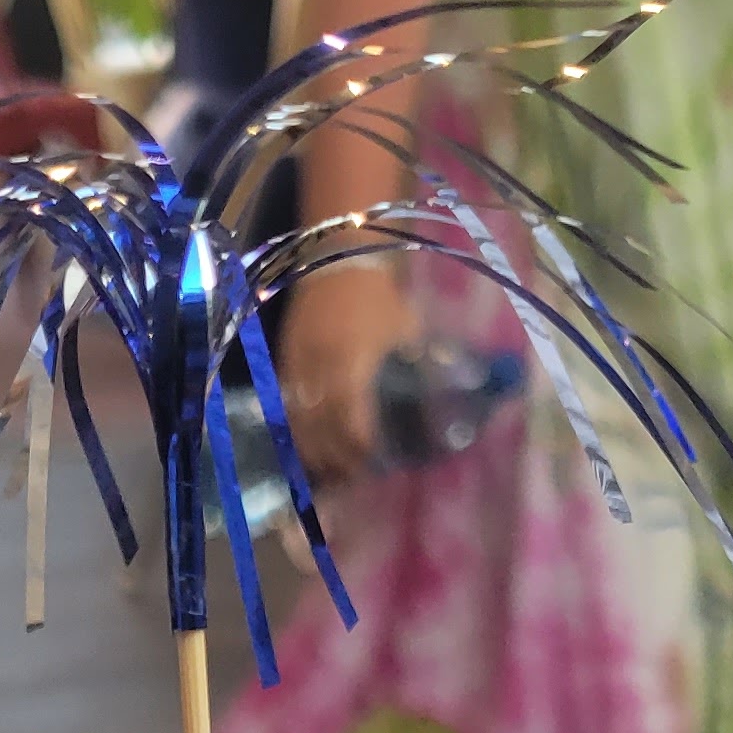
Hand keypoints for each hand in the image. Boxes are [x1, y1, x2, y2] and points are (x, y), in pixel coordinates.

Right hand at [279, 252, 415, 492]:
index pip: (351, 421)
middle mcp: (320, 368)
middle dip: (338, 459)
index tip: (374, 463)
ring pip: (298, 423)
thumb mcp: (409, 330)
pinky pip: (284, 407)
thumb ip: (424, 368)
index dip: (361, 449)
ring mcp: (296, 366)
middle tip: (355, 476)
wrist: (336, 256)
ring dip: (314, 452)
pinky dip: (296, 430)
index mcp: (353, 362)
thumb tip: (450, 400)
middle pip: (322, 431)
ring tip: (330, 471)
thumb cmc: (379, 296)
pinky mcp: (282, 361)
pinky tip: (308, 446)